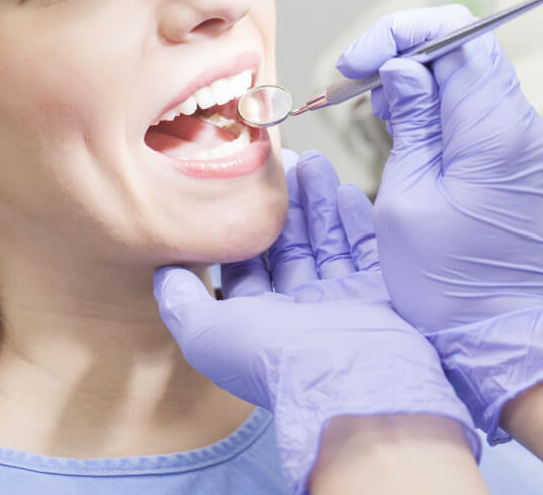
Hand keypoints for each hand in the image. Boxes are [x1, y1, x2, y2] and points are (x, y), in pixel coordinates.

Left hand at [154, 153, 478, 493]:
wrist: (352, 381)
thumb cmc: (276, 360)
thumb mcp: (208, 333)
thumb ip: (182, 301)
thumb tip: (163, 271)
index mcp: (262, 325)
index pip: (248, 268)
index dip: (242, 228)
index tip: (240, 188)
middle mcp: (302, 316)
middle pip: (290, 248)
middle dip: (284, 206)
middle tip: (283, 162)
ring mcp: (343, 305)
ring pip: (328, 243)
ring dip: (318, 202)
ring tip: (313, 162)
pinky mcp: (380, 295)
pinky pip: (366, 251)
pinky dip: (356, 220)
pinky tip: (346, 189)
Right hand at [338, 6, 542, 439]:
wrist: (494, 336)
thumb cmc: (445, 283)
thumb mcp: (408, 198)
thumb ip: (412, 121)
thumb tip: (404, 66)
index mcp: (495, 130)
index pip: (457, 35)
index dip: (400, 33)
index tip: (357, 62)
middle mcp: (520, 126)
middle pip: (466, 46)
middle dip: (405, 50)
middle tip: (358, 84)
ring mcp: (522, 142)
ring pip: (469, 73)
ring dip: (419, 77)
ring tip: (379, 114)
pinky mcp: (514, 159)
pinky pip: (476, 106)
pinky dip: (437, 104)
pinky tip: (404, 128)